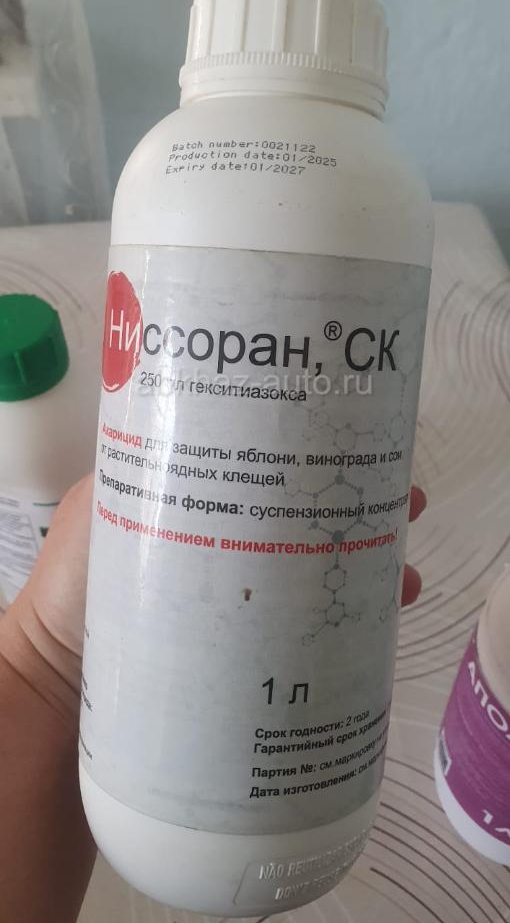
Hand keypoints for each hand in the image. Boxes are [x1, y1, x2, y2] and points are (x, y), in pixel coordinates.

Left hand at [6, 477, 425, 712]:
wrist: (56, 676)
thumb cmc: (77, 582)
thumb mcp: (113, 499)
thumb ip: (155, 459)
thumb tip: (214, 404)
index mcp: (205, 498)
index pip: (276, 465)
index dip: (326, 451)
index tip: (369, 442)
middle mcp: (232, 544)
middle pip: (310, 518)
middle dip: (364, 508)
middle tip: (408, 504)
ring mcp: (243, 597)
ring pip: (318, 570)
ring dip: (370, 565)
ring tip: (405, 575)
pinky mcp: (247, 647)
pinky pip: (308, 627)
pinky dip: (350, 620)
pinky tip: (382, 618)